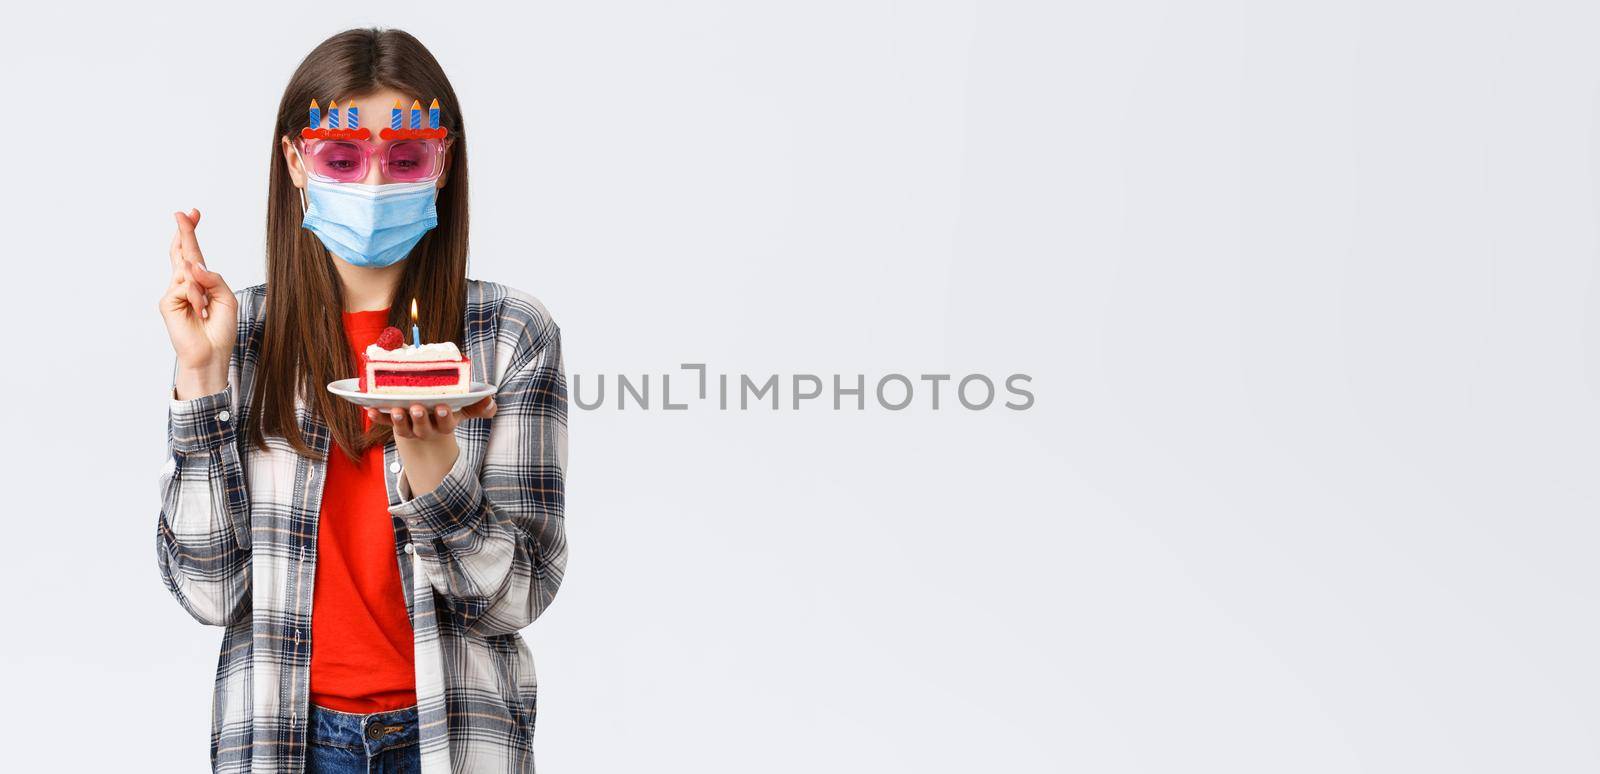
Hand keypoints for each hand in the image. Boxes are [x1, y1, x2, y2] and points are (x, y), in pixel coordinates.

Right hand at [160, 209, 237, 397]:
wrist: (211, 354)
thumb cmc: (219, 329)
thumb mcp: (225, 299)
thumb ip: (213, 279)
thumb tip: (194, 264)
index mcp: (199, 282)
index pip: (193, 253)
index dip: (191, 233)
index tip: (193, 213)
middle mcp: (184, 284)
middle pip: (182, 252)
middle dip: (185, 232)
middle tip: (184, 213)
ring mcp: (173, 292)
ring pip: (188, 271)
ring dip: (201, 287)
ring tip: (205, 308)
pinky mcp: (167, 302)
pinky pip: (185, 287)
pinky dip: (197, 297)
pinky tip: (199, 311)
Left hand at [368, 397, 497, 493]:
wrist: (426, 426)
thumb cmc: (445, 412)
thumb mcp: (464, 410)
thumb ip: (478, 407)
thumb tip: (491, 400)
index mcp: (444, 424)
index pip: (447, 423)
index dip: (445, 416)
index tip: (443, 406)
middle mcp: (426, 429)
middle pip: (423, 428)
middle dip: (421, 419)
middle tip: (418, 408)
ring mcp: (409, 428)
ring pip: (403, 428)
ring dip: (398, 420)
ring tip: (396, 409)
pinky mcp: (393, 424)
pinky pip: (383, 422)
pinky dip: (377, 417)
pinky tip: (369, 408)